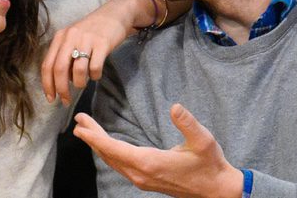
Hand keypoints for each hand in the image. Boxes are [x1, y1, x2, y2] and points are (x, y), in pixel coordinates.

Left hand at [41, 0, 136, 105]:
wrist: (114, 15)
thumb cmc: (91, 31)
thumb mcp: (73, 39)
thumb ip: (64, 57)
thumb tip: (60, 82)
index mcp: (60, 37)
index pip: (47, 65)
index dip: (47, 85)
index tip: (51, 98)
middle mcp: (70, 37)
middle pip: (59, 69)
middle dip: (61, 89)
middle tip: (65, 100)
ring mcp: (87, 40)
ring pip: (77, 71)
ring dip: (79, 84)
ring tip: (82, 84)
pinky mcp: (103, 44)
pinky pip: (95, 68)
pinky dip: (94, 76)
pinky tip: (95, 75)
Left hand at [73, 104, 243, 197]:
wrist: (217, 190)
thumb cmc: (210, 164)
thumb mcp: (203, 140)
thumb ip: (188, 123)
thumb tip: (175, 107)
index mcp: (150, 163)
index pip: (115, 149)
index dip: (96, 137)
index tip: (81, 127)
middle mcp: (141, 174)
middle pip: (109, 154)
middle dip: (92, 137)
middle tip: (78, 121)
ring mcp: (142, 179)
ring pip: (113, 161)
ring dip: (98, 145)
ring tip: (86, 130)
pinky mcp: (145, 180)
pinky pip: (120, 165)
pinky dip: (109, 153)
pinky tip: (106, 145)